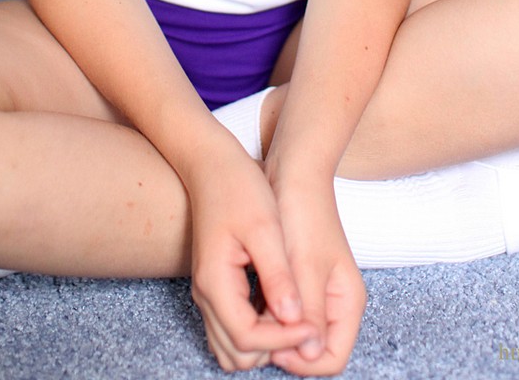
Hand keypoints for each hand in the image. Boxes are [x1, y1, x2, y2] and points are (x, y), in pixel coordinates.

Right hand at [188, 145, 319, 370]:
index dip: (284, 340)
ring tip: (293, 315)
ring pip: (232, 348)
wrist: (212, 164)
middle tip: (303, 320)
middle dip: (274, 346)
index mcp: (216, 282)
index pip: (248, 339)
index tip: (312, 325)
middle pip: (238, 353)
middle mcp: (206, 295)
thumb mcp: (266, 227)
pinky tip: (279, 306)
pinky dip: (255, 332)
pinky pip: (231, 329)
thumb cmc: (239, 188)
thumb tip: (294, 320)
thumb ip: (278, 276)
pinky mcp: (216, 286)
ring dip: (264, 343)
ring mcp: (208, 292)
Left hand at [265, 180, 366, 375]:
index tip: (270, 344)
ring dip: (270, 330)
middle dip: (283, 347)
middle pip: (310, 349)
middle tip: (255, 325)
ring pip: (293, 332)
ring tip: (247, 310)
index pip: (331, 359)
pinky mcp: (297, 281)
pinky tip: (245, 298)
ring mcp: (316, 292)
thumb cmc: (303, 213)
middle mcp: (334, 302)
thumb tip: (306, 353)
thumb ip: (308, 309)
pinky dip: (264, 312)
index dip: (300, 361)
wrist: (294, 170)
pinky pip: (281, 312)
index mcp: (347, 302)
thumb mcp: (305, 264)